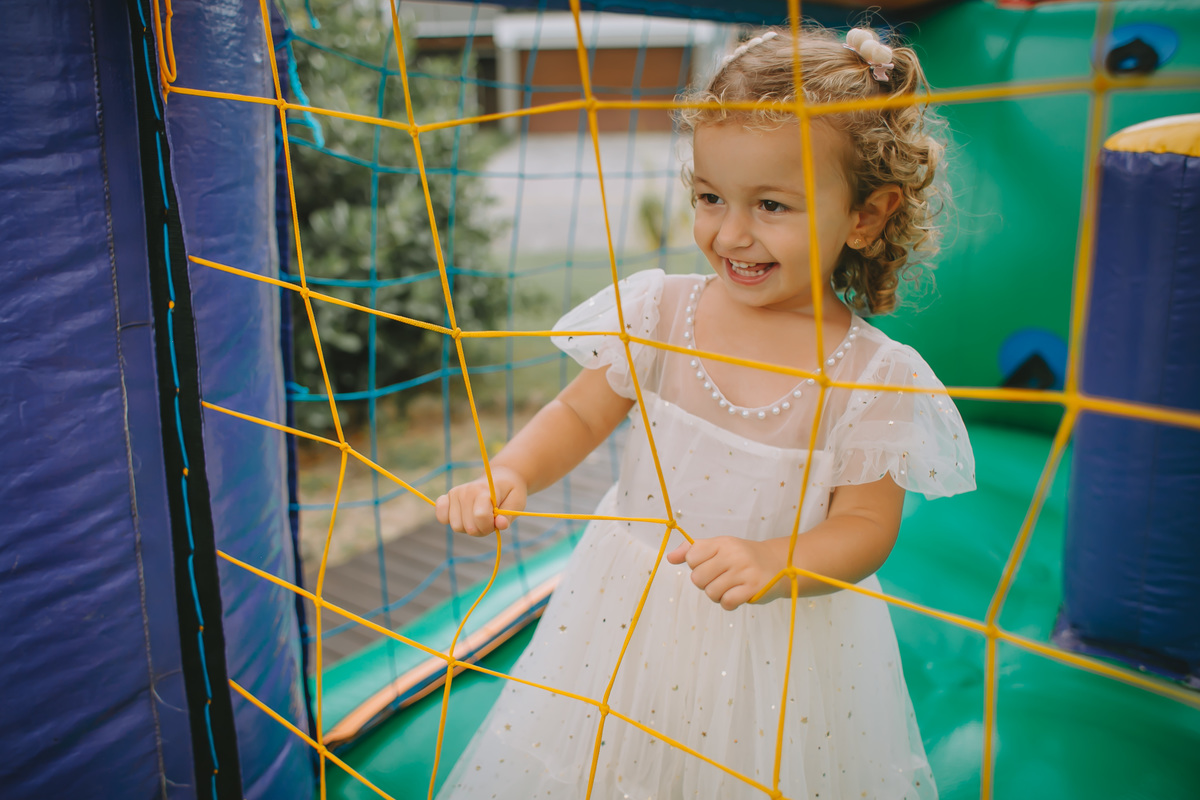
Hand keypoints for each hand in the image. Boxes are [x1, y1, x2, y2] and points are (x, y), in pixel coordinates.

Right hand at [435, 466, 527, 536]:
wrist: (501, 478)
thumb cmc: (509, 492)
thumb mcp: (517, 503)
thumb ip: (508, 516)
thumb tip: (500, 524)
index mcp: (484, 491)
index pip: (480, 517)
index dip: (490, 525)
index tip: (497, 521)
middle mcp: (466, 491)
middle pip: (468, 526)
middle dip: (481, 529)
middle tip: (489, 519)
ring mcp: (455, 493)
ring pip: (456, 526)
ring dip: (469, 527)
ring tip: (478, 517)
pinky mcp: (447, 498)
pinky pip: (440, 516)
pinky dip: (448, 520)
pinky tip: (461, 515)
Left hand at [666, 536, 787, 609]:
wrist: (778, 563)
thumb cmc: (742, 556)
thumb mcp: (719, 547)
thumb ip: (693, 550)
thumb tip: (669, 558)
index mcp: (722, 542)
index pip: (691, 557)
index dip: (697, 566)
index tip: (710, 565)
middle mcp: (733, 554)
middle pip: (698, 579)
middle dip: (706, 583)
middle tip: (721, 579)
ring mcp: (744, 571)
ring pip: (711, 592)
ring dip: (717, 595)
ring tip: (730, 587)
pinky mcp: (753, 587)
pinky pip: (727, 602)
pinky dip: (728, 603)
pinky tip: (737, 596)